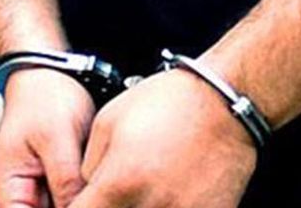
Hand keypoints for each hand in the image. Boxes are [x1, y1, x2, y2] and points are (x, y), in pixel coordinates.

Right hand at [0, 68, 95, 207]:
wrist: (51, 73)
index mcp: (9, 190)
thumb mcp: (56, 139)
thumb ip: (65, 182)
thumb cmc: (44, 97)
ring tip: (101, 185)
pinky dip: (91, 195)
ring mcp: (42, 191)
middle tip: (100, 192)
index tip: (91, 204)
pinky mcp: (61, 183)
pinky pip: (76, 200)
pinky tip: (105, 186)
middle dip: (80, 206)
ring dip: (87, 201)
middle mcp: (22, 196)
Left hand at [72, 69, 256, 207]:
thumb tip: (83, 193)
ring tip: (140, 189)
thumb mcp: (107, 123)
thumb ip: (88, 168)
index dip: (76, 207)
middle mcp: (151, 206)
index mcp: (120, 183)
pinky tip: (164, 194)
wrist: (223, 103)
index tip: (82, 200)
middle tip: (113, 192)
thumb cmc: (166, 104)